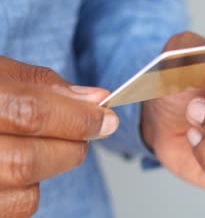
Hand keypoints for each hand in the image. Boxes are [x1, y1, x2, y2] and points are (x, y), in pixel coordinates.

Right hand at [0, 57, 118, 216]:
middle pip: (27, 162)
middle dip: (71, 147)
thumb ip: (42, 85)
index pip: (30, 114)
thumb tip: (94, 100)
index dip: (77, 118)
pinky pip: (12, 210)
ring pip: (23, 194)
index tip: (105, 118)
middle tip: (87, 131)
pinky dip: (28, 191)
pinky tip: (19, 166)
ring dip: (50, 169)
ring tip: (44, 146)